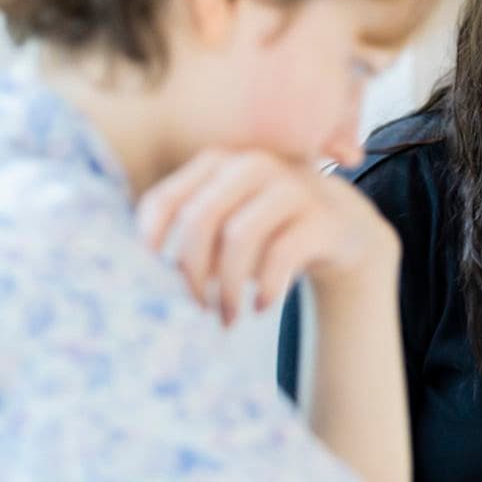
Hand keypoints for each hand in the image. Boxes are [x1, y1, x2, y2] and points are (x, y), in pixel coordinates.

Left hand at [136, 149, 397, 323]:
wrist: (341, 229)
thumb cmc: (266, 232)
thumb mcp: (226, 224)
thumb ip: (190, 235)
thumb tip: (141, 276)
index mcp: (218, 163)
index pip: (167, 199)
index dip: (150, 239)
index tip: (146, 277)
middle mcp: (252, 165)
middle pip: (201, 218)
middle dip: (192, 272)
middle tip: (194, 308)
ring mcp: (291, 186)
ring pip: (239, 237)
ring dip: (227, 287)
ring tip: (227, 318)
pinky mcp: (322, 216)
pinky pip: (282, 254)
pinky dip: (265, 287)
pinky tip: (262, 307)